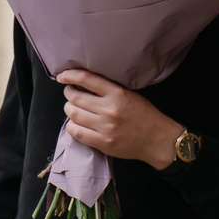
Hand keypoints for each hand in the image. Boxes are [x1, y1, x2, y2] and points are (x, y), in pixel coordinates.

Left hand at [54, 69, 182, 168]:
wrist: (157, 139)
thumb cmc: (144, 115)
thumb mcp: (129, 94)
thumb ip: (108, 90)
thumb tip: (82, 85)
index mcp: (117, 93)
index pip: (87, 79)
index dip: (70, 75)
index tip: (62, 76)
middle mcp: (109, 109)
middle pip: (75, 97)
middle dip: (68, 93)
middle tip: (70, 93)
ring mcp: (105, 127)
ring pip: (73, 114)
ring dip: (69, 109)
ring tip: (72, 108)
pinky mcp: (103, 143)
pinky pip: (76, 132)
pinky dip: (72, 126)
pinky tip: (76, 123)